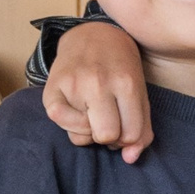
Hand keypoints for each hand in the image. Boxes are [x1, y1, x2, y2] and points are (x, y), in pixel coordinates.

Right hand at [42, 22, 152, 160]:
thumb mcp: (139, 93)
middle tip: (107, 119)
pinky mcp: (52, 88)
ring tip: (91, 111)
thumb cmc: (119, 67)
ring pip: (82, 136)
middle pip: (107, 136)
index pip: (131, 135)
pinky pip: (60, 124)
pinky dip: (70, 125)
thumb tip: (129, 159)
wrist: (92, 34)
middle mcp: (99, 83)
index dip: (128, 137)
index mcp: (126, 83)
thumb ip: (142, 129)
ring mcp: (74, 84)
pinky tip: (76, 112)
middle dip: (109, 135)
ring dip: (88, 131)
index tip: (123, 122)